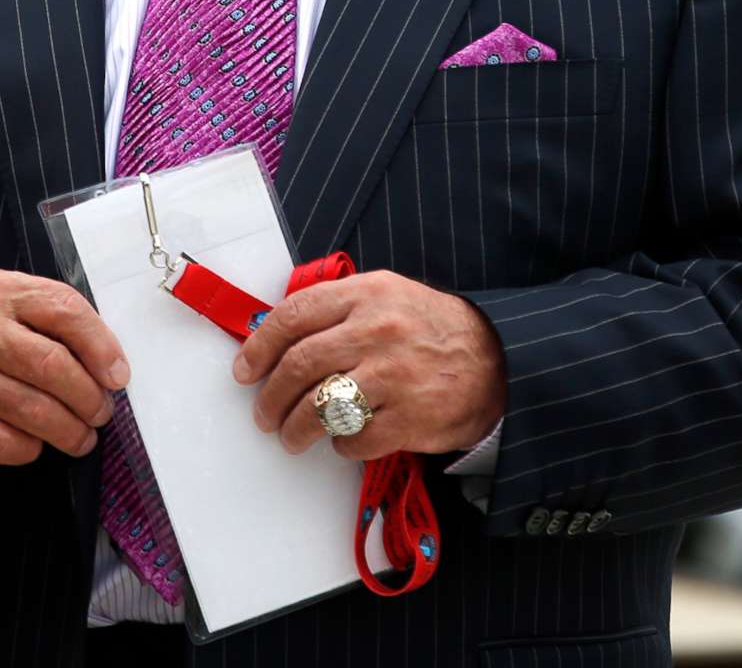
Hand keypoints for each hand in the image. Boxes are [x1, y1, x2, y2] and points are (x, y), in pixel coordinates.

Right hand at [0, 270, 129, 467]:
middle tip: (101, 413)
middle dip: (88, 397)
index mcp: (2, 291)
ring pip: (33, 410)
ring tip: (81, 436)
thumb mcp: (13, 307)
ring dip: (69, 431)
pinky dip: (32, 448)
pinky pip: (7, 442)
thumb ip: (58, 323)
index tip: (118, 376)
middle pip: (51, 365)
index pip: (64, 310)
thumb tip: (111, 367)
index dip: (101, 347)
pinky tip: (37, 442)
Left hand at [234, 270, 507, 459]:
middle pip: (299, 365)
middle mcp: (377, 331)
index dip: (259, 346)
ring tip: (291, 437)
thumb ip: (338, 309)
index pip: (294, 315)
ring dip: (294, 429)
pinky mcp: (409, 418)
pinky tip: (344, 441)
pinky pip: (354, 440)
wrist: (497, 359)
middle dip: (270, 397)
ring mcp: (394, 376)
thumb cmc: (431, 328)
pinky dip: (341, 446)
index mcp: (367, 294)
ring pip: (319, 407)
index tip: (244, 370)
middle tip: (264, 414)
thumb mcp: (387, 296)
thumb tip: (276, 336)